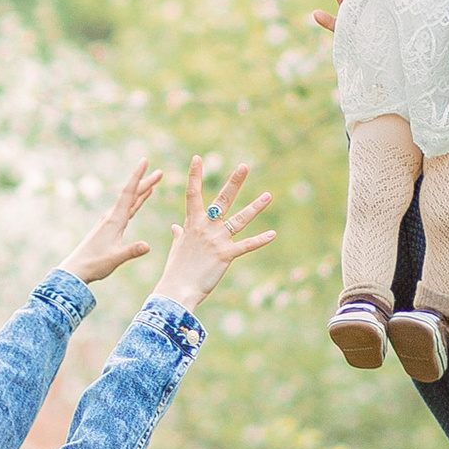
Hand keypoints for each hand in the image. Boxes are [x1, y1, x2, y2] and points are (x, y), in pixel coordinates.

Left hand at [64, 155, 163, 283]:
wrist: (76, 269)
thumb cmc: (95, 264)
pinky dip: (136, 202)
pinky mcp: (110, 227)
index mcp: (115, 220)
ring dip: (142, 191)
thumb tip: (148, 246)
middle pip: (132, 195)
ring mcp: (111, 221)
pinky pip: (126, 209)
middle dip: (145, 182)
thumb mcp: (115, 259)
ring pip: (130, 201)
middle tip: (160, 172)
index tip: (144, 161)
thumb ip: (131, 251)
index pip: (128, 194)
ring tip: (153, 181)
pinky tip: (139, 199)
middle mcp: (112, 217)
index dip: (137, 177)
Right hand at [154, 157, 274, 308]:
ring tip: (269, 195)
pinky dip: (260, 240)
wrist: (177, 290)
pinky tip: (273, 234)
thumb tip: (175, 227)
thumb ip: (179, 235)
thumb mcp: (177, 248)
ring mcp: (217, 240)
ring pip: (239, 219)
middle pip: (222, 200)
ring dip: (255, 207)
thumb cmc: (176, 270)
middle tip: (244, 166)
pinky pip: (246, 245)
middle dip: (234, 182)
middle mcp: (205, 228)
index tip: (197, 158)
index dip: (195, 176)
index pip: (193, 194)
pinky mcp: (226, 255)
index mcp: (192, 223)